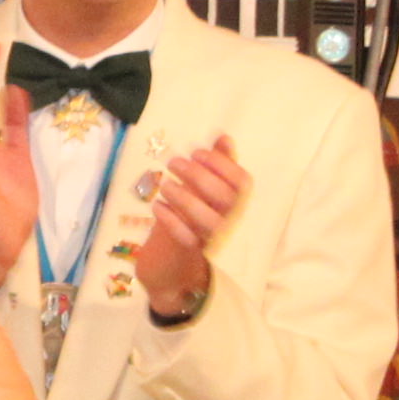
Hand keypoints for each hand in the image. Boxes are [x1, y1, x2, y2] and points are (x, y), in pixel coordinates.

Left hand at [129, 134, 245, 320]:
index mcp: (231, 201)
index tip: (197, 152)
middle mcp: (226, 219)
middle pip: (225, 199)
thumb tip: (224, 137)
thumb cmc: (188, 215)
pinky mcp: (189, 250)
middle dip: (199, 176)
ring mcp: (209, 236)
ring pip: (209, 220)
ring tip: (165, 184)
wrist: (173, 261)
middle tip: (174, 163)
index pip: (241, 182)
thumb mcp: (200, 187)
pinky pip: (186, 238)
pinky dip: (170, 220)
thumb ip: (215, 163)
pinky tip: (156, 207)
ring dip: (185, 198)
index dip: (222, 164)